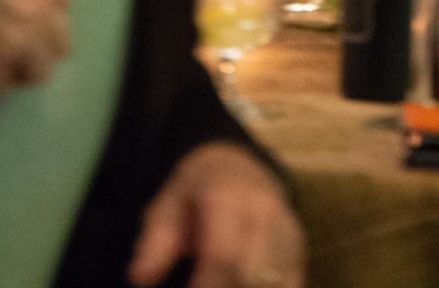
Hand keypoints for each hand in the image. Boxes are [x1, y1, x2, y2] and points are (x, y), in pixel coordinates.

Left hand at [129, 143, 303, 287]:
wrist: (237, 164)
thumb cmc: (195, 191)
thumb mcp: (167, 205)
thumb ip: (156, 241)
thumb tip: (140, 277)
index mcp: (228, 196)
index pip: (222, 256)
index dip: (204, 286)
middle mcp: (265, 211)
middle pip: (252, 276)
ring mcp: (288, 230)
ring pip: (277, 282)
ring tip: (222, 287)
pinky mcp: (298, 249)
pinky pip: (291, 282)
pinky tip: (244, 286)